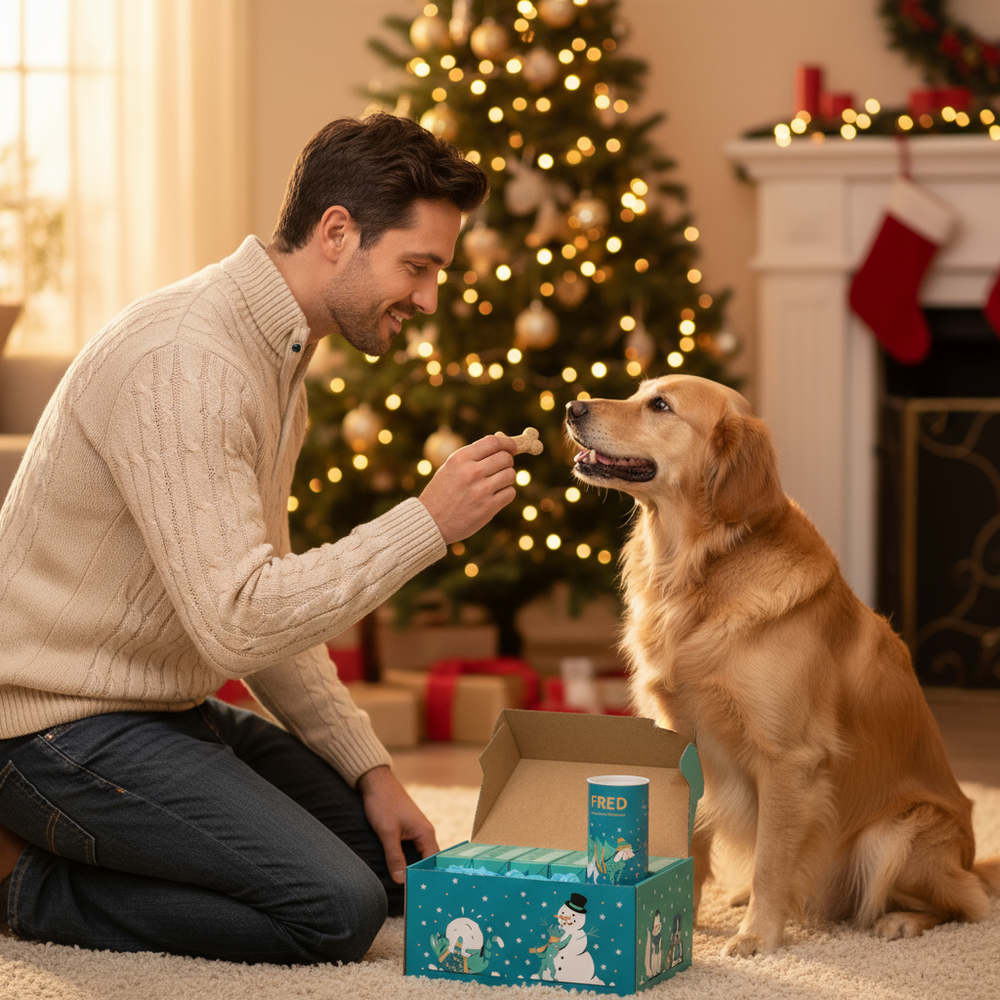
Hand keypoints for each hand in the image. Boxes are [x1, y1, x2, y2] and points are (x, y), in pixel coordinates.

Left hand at [357, 765, 438, 883]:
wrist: (375, 782)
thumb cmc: (383, 803)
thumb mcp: (387, 832)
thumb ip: (394, 856)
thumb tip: (402, 880)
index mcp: (425, 833)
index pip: (433, 862)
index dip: (428, 877)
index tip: (422, 894)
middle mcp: (424, 832)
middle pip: (428, 860)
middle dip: (422, 876)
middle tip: (416, 895)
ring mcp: (416, 831)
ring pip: (419, 855)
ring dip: (414, 868)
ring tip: (409, 888)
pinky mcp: (407, 830)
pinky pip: (411, 850)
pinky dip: (408, 860)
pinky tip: (400, 870)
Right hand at [418, 435, 517, 544]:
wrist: (431, 522)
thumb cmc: (442, 491)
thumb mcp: (452, 467)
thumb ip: (475, 454)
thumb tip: (503, 438)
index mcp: (460, 458)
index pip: (493, 442)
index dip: (508, 443)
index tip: (512, 447)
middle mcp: (471, 472)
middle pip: (506, 458)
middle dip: (507, 462)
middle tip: (500, 468)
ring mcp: (481, 491)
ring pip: (511, 475)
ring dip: (506, 478)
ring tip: (494, 484)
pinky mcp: (488, 508)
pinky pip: (510, 493)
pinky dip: (505, 494)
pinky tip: (493, 496)